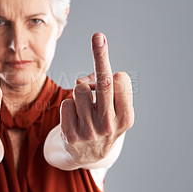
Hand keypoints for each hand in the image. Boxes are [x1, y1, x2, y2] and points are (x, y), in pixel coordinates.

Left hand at [60, 33, 133, 166]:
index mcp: (126, 118)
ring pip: (80, 88)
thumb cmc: (102, 123)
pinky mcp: (70, 135)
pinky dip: (69, 106)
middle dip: (101, 55)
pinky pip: (66, 102)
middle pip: (103, 82)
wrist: (87, 155)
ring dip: (80, 92)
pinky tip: (74, 118)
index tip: (109, 57)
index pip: (120, 81)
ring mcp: (89, 132)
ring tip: (84, 107)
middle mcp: (109, 126)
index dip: (114, 74)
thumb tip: (82, 80)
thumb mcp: (113, 110)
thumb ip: (104, 90)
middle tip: (98, 36)